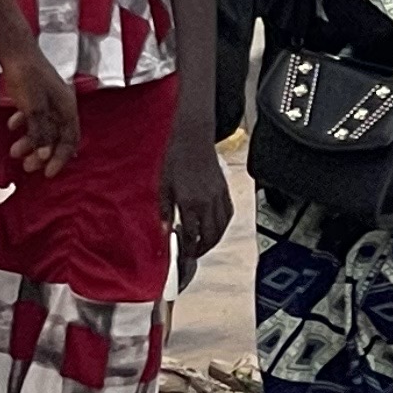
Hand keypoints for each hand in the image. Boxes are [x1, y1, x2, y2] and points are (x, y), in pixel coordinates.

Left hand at [0, 40, 80, 177]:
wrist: (14, 48)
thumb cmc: (27, 75)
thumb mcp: (34, 108)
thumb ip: (41, 132)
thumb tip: (46, 156)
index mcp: (67, 107)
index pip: (70, 140)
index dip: (60, 158)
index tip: (48, 174)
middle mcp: (60, 104)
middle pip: (56, 136)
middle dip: (42, 153)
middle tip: (27, 167)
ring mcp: (47, 99)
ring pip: (43, 127)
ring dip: (30, 141)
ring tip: (14, 151)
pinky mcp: (34, 94)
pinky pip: (32, 116)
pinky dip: (24, 124)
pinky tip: (11, 126)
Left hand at [162, 112, 232, 284]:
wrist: (192, 138)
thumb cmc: (175, 158)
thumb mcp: (163, 185)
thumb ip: (165, 210)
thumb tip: (164, 230)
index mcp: (189, 202)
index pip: (192, 235)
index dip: (187, 248)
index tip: (182, 254)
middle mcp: (207, 202)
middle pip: (210, 236)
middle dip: (202, 249)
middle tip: (193, 253)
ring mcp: (218, 196)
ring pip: (222, 227)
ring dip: (214, 239)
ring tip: (203, 243)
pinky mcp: (224, 189)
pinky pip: (228, 213)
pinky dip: (223, 224)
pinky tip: (215, 225)